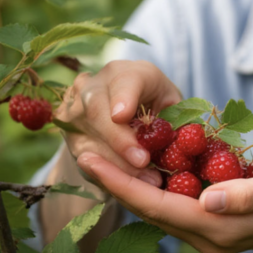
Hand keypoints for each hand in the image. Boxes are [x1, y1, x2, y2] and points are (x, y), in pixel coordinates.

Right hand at [55, 60, 182, 188]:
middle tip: (142, 162)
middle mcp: (96, 82)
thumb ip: (178, 121)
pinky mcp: (65, 127)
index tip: (121, 116)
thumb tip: (187, 139)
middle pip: (97, 108)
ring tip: (143, 177)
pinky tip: (124, 181)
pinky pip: (82, 151)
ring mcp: (75, 104)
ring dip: (114, 160)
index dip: (123, 97)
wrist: (121, 116)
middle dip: (119, 140)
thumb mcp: (172, 110)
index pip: (125, 80)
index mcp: (128, 72)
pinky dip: (104, 168)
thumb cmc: (156, 111)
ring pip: (87, 133)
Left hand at [76, 151, 252, 252]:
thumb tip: (208, 198)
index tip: (92, 158)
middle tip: (82, 150)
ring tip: (98, 154)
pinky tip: (135, 165)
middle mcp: (209, 239)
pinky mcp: (212, 226)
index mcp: (222, 227)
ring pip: (157, 210)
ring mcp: (209, 236)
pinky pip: (173, 207)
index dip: (122, 183)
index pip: (160, 205)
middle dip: (114, 182)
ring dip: (128, 184)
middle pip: (149, 209)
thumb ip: (249, 195)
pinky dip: (151, 186)